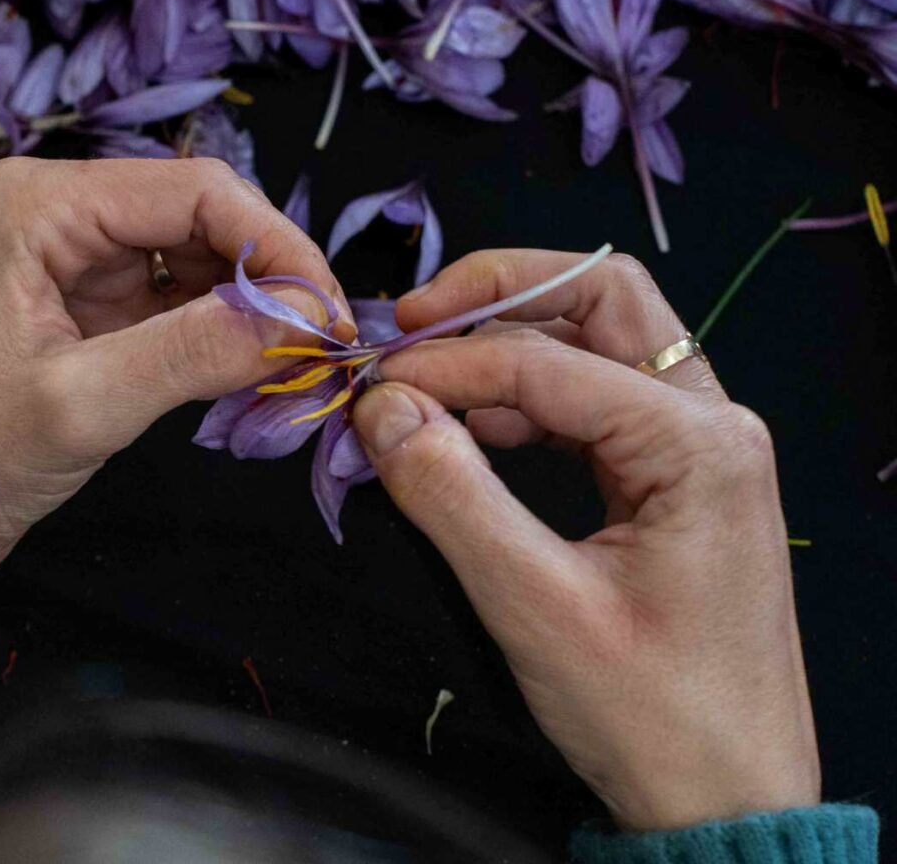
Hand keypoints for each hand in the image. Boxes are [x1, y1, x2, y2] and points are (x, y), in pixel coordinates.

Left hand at [0, 157, 346, 607]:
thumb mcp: (81, 406)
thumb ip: (193, 352)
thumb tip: (303, 317)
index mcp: (37, 204)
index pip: (193, 190)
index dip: (276, 245)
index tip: (329, 316)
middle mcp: (55, 210)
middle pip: (202, 215)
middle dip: (268, 277)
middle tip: (325, 350)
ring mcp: (72, 256)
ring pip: (198, 257)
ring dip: (251, 308)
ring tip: (296, 368)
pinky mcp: (87, 304)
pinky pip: (177, 298)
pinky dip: (220, 333)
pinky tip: (253, 373)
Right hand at [349, 251, 819, 831]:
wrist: (732, 801)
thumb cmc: (651, 714)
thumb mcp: (535, 606)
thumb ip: (451, 493)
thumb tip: (380, 407)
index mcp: (698, 441)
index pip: (545, 358)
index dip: (444, 360)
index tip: (364, 384)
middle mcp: (712, 421)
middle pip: (599, 299)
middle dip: (496, 295)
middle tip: (406, 323)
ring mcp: (700, 446)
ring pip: (598, 341)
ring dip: (507, 344)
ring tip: (422, 386)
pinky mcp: (678, 478)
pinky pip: (597, 399)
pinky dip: (528, 396)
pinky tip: (470, 428)